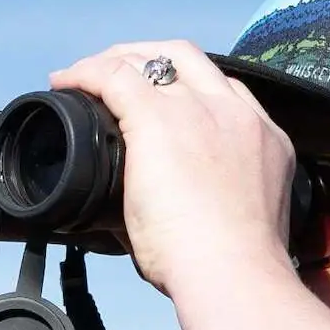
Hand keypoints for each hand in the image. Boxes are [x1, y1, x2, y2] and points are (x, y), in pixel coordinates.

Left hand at [49, 40, 296, 296]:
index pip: (224, 90)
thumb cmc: (231, 268)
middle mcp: (235, 114)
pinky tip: (66, 81)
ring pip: (154, 58)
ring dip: (118, 60)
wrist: (234, 273)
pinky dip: (86, 73)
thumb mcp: (229, 221)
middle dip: (151, 57)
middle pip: (189, 59)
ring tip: (88, 73)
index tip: (159, 102)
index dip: (186, 88)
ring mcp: (199, 110)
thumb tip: (149, 219)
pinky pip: (114, 76)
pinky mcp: (158, 119)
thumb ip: (202, 203)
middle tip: (118, 74)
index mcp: (262, 139)